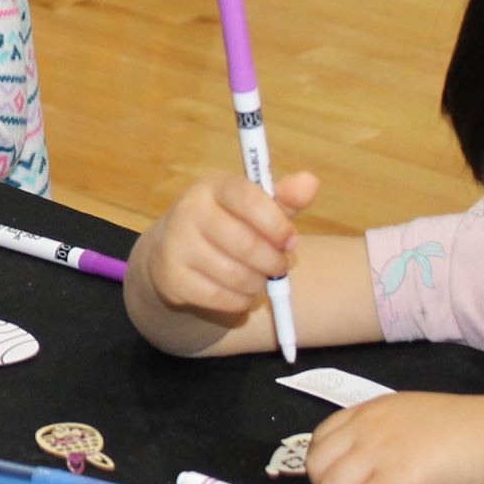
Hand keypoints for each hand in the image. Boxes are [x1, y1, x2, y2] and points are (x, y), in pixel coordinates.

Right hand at [137, 171, 318, 317]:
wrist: (172, 248)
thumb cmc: (226, 223)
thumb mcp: (253, 206)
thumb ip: (284, 198)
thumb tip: (311, 183)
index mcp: (213, 187)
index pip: (249, 199)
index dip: (277, 224)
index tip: (291, 241)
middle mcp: (189, 211)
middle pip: (245, 244)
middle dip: (273, 261)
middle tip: (280, 265)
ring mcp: (176, 245)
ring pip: (235, 275)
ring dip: (259, 283)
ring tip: (261, 277)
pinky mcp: (172, 277)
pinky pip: (220, 297)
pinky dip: (241, 300)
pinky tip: (242, 292)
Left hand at [307, 391, 483, 483]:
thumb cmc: (464, 428)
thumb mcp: (410, 416)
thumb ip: (381, 432)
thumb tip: (359, 461)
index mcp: (368, 411)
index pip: (319, 440)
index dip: (327, 466)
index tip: (347, 481)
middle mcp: (366, 428)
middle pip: (318, 467)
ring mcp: (379, 451)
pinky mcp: (398, 477)